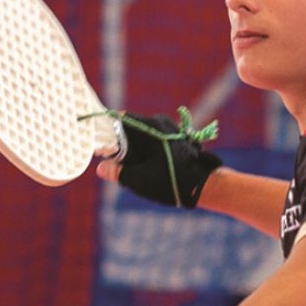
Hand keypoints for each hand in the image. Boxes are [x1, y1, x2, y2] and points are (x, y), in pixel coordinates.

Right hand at [94, 111, 221, 207]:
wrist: (204, 186)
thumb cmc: (171, 181)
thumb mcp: (139, 180)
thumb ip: (118, 172)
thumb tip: (102, 168)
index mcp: (151, 126)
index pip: (122, 119)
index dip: (109, 131)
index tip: (104, 146)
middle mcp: (162, 122)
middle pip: (132, 127)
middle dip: (123, 144)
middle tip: (117, 162)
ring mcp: (172, 130)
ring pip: (145, 135)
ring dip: (136, 149)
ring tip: (134, 168)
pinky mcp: (178, 140)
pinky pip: (156, 140)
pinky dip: (148, 151)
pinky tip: (149, 168)